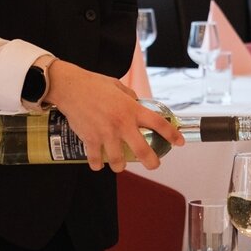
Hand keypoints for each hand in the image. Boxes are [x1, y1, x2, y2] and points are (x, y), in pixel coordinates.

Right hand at [45, 60, 183, 171]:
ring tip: (119, 165)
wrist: (70, 87)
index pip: (158, 123)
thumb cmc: (94, 84)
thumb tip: (137, 103)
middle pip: (142, 150)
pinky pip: (96, 159)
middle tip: (154, 165)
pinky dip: (97, 164)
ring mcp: (105, 133)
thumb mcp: (118, 86)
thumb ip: (130, 97)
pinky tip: (98, 164)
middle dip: (151, 162)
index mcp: (131, 109)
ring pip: (118, 161)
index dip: (172, 134)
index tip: (180, 142)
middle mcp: (121, 123)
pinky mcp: (90, 139)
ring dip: (120, 166)